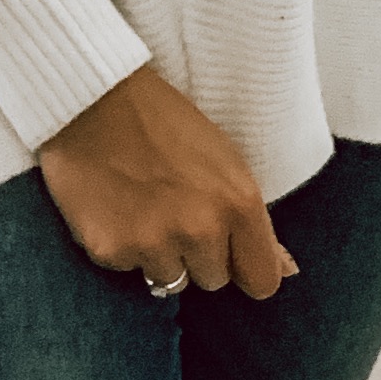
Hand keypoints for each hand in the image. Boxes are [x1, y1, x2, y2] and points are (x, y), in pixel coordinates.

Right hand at [39, 63, 299, 297]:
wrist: (93, 98)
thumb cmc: (163, 121)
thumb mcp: (224, 159)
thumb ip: (253, 219)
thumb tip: (287, 271)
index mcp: (238, 203)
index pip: (262, 280)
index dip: (245, 267)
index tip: (229, 253)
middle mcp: (201, 229)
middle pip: (213, 280)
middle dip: (198, 255)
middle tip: (173, 210)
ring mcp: (154, 243)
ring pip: (169, 279)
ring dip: (159, 254)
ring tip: (141, 208)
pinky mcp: (111, 250)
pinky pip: (126, 268)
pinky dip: (120, 246)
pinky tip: (113, 208)